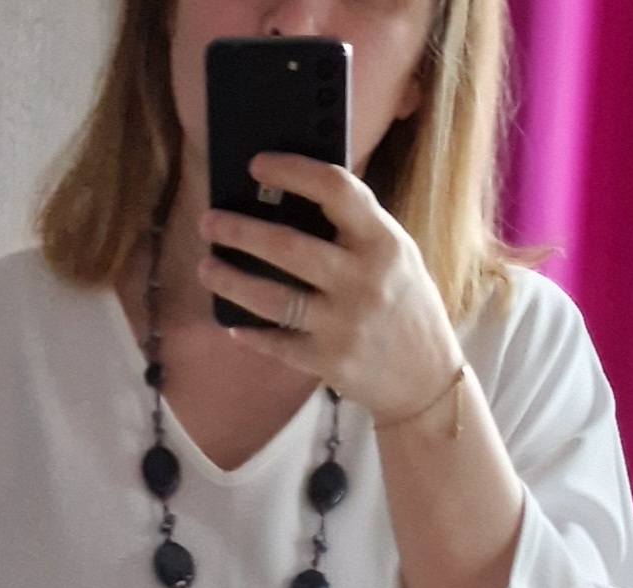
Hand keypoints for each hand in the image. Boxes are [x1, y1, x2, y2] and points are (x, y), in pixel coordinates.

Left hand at [198, 158, 462, 426]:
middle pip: (288, 246)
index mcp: (383, 241)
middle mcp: (364, 280)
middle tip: (209, 221)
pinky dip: (249, 331)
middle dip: (239, 230)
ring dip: (230, 279)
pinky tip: (232, 320)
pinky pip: (276, 342)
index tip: (256, 164)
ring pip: (272, 297)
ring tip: (206, 266)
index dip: (292, 171)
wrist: (426, 379)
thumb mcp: (396, 255)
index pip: (335, 189)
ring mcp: (344, 324)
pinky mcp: (328, 361)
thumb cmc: (404, 304)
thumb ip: (355, 229)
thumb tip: (288, 197)